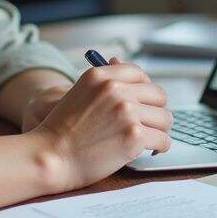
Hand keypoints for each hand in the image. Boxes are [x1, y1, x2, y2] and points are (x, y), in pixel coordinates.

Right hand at [27, 57, 171, 192]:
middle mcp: (116, 89)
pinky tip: (149, 151)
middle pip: (157, 95)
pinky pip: (163, 140)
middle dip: (155, 112)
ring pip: (165, 118)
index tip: (143, 104)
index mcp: (101, 76)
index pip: (139, 74)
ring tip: (150, 139)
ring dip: (159, 130)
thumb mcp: (79, 93)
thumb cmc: (62, 131)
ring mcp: (127, 111)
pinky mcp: (135, 135)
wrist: (51, 156)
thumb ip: (103, 82)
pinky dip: (159, 148)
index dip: (145, 90)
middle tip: (148, 125)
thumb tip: (119, 60)